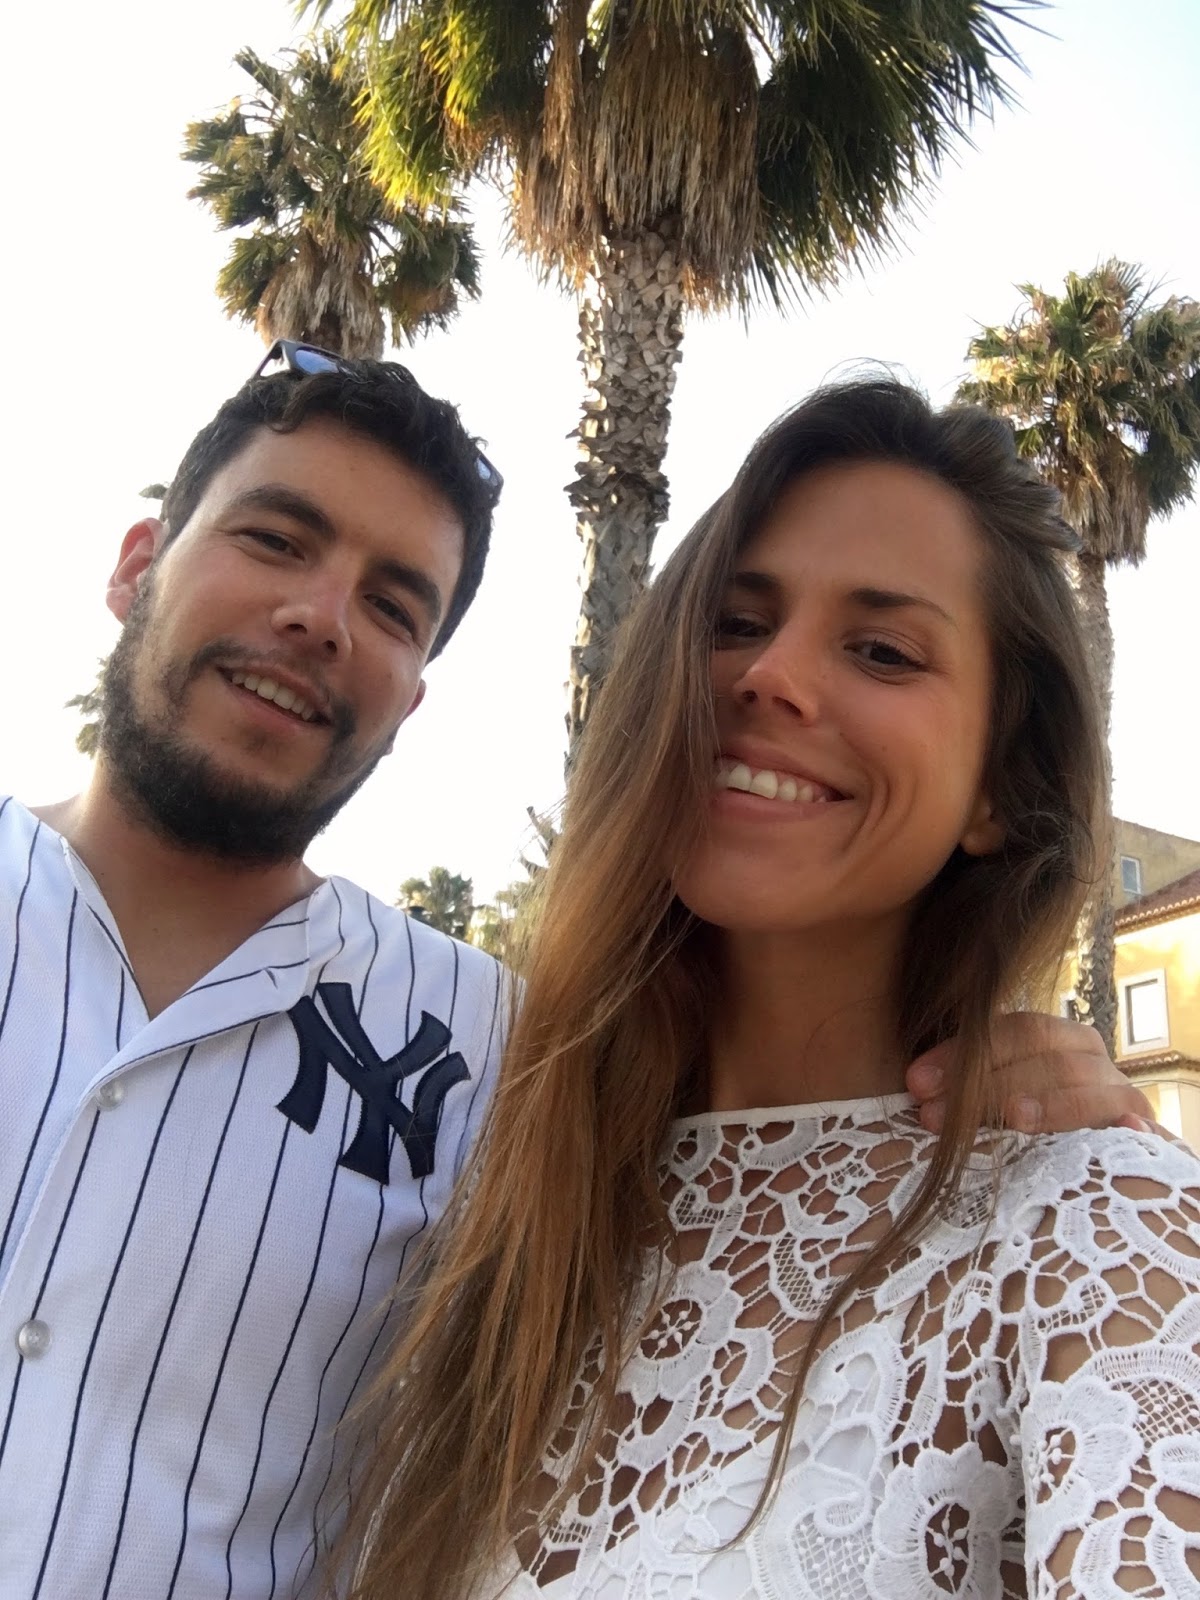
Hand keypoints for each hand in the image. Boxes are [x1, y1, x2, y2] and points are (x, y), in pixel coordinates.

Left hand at [906, 1011, 1159, 1135]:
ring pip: (1076, 1078)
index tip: (917, 1083)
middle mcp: (1084, 1050)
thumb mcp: (995, 1095)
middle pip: (1037, 1049)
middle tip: (936, 1114)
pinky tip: (1115, 1129)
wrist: (1104, 1142)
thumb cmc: (1032, 1114)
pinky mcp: (1137, 1120)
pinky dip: (1124, 1122)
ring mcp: (1113, 1083)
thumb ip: (967, 1085)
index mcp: (1048, 1033)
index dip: (960, 1053)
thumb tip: (916, 1087)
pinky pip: (1128, 1116)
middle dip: (984, 1081)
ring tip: (1012, 1118)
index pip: (1002, 1030)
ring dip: (1042, 1098)